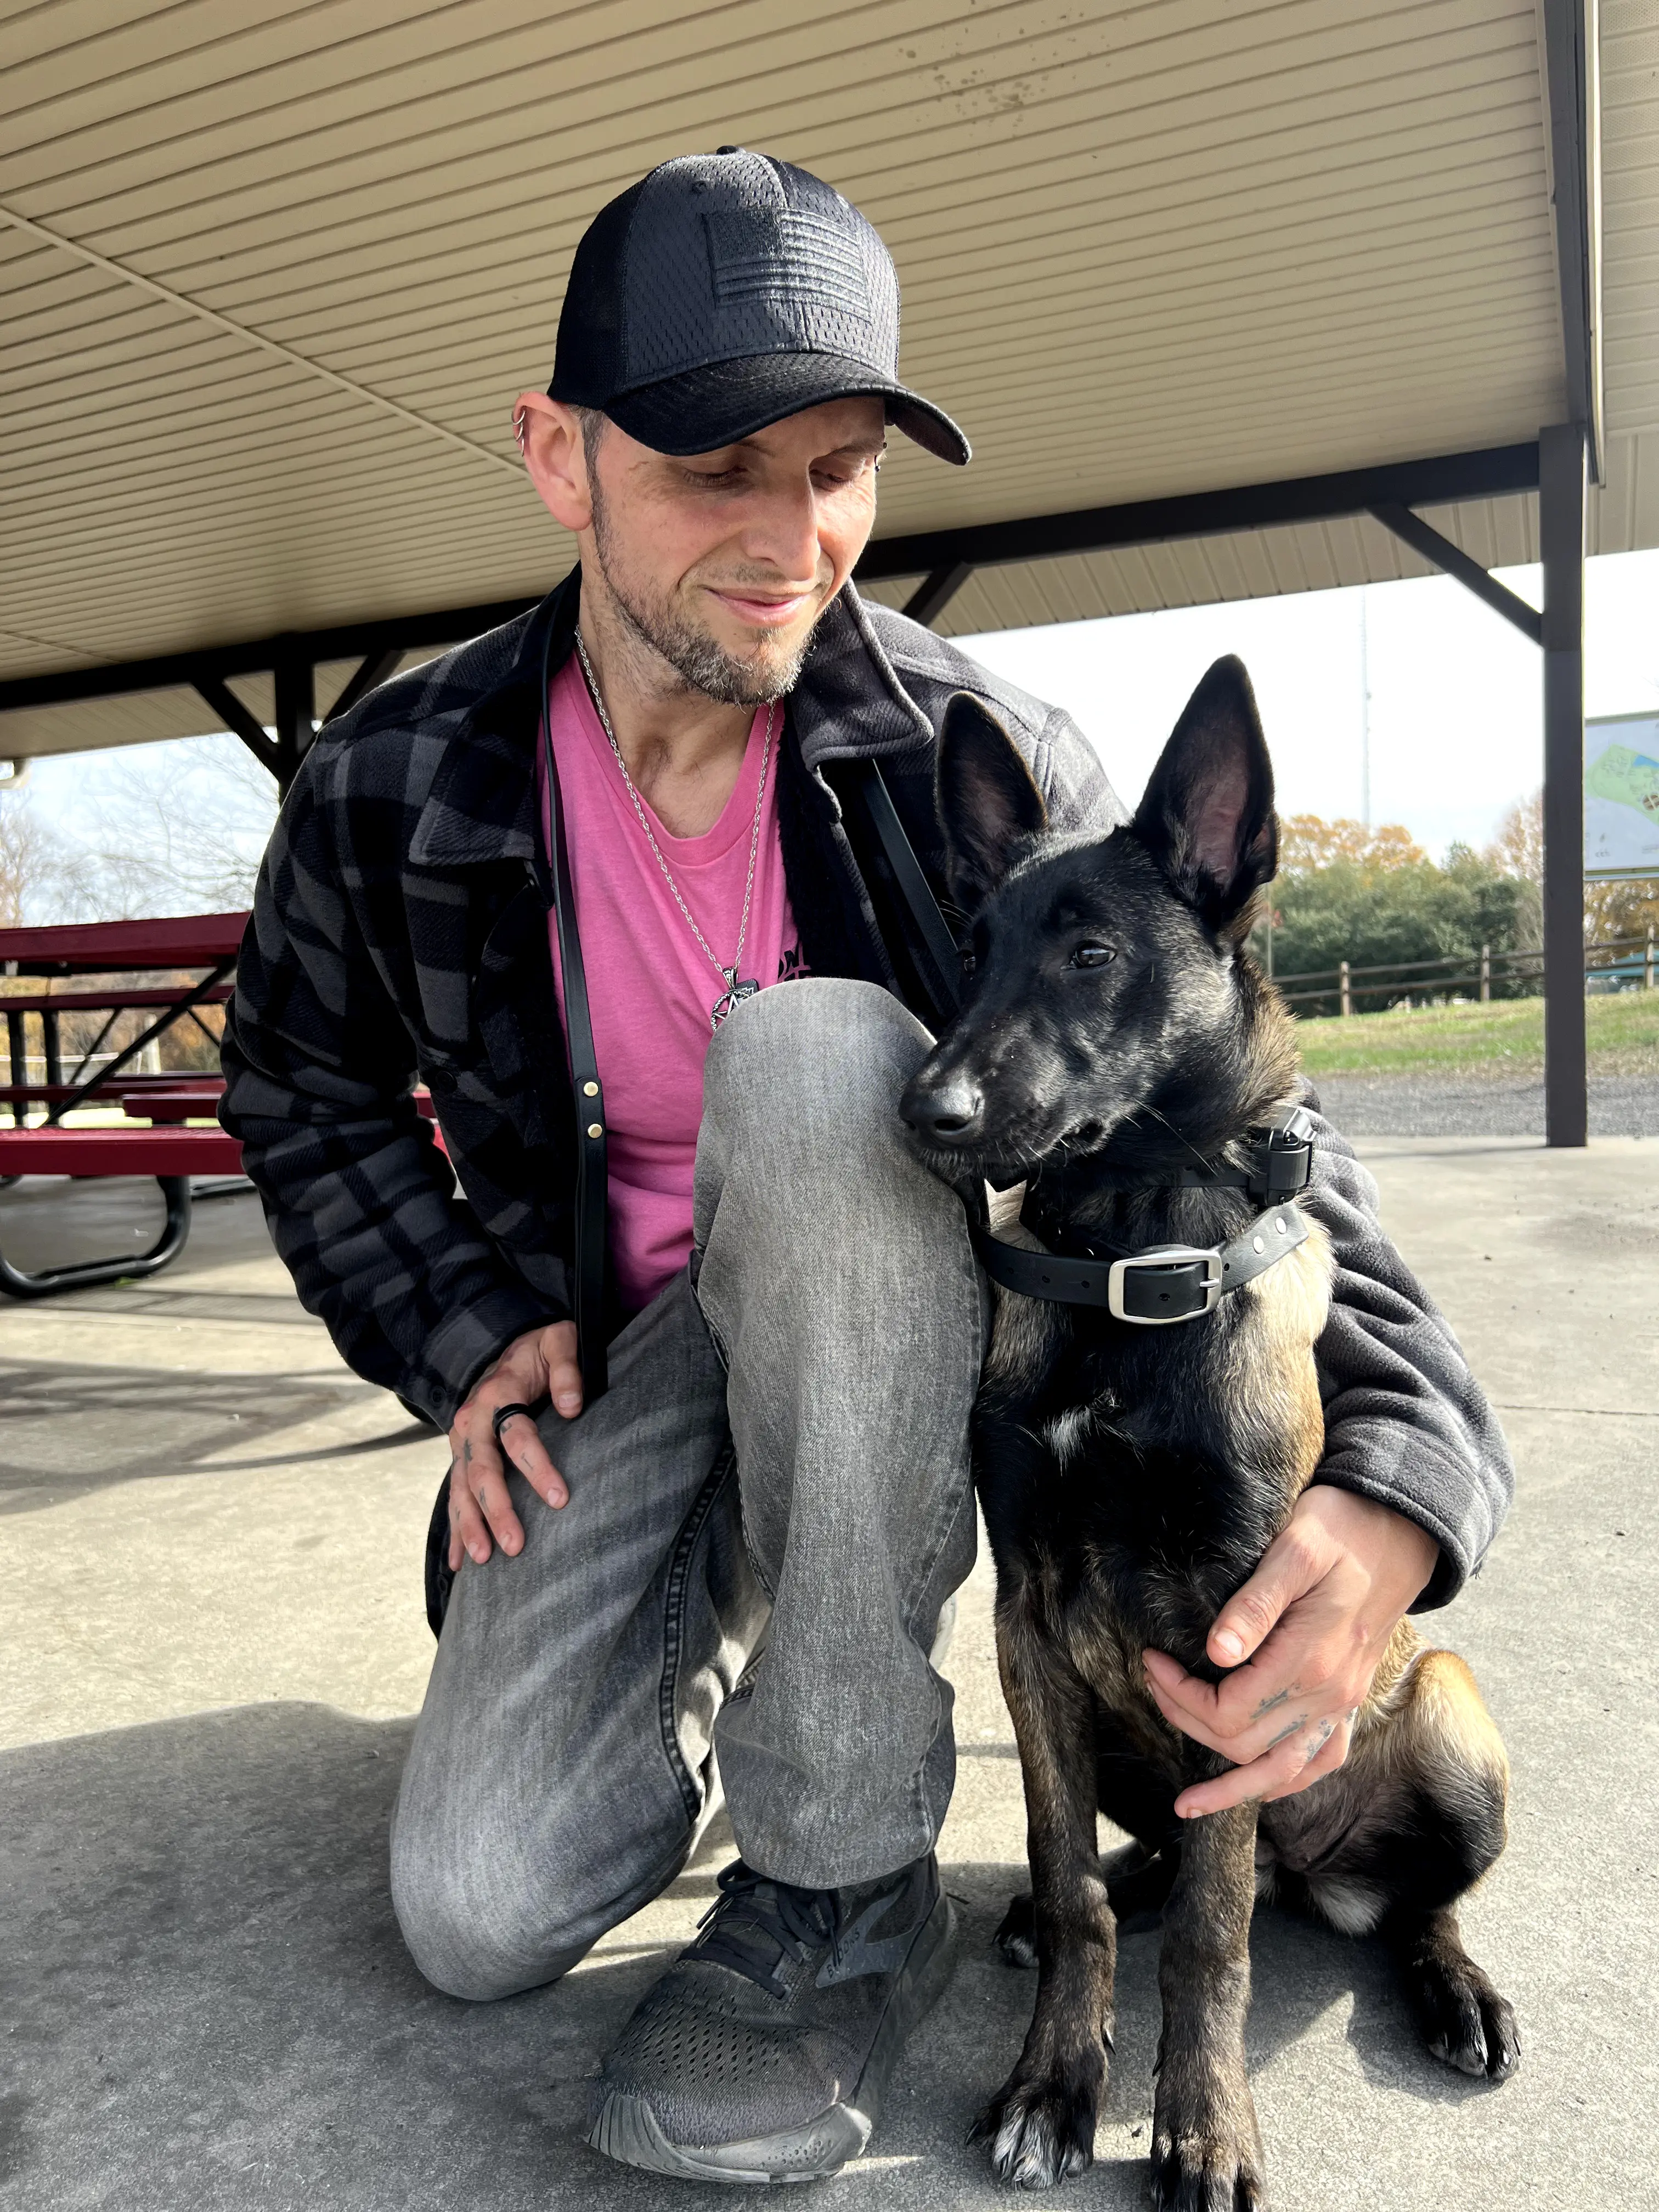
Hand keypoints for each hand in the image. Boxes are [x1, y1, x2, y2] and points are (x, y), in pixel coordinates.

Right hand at [446, 1320, 581, 1569]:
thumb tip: (573, 1405)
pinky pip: (455, 1495)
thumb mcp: (558, 1342)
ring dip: (470, 1525)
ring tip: (484, 1559)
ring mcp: (462, 1442)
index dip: (537, 1467)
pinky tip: (457, 1562)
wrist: (506, 1348)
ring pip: (462, 1489)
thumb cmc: (539, 1350)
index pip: (516, 1434)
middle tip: (515, 1544)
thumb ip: (567, 1369)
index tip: (560, 1498)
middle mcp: (472, 1422)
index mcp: (497, 1393)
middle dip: (497, 1509)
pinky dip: (455, 1528)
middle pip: (482, 1470)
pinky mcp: (462, 1457)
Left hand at [1141, 1485, 1437, 1819]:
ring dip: (1233, 1790)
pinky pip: (1321, 1762)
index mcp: (1310, 1659)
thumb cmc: (1341, 1530)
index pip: (1229, 1710)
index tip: (1152, 1661)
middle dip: (1188, 1722)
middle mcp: (1329, 1694)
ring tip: (1190, 1804)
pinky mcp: (1351, 1701)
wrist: (1398, 1532)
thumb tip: (1214, 1653)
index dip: (1180, 1694)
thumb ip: (1254, 1604)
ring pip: (1283, 1772)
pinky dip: (1286, 1782)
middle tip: (1154, 1687)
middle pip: (1244, 1743)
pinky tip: (1259, 1788)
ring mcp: (1343, 1703)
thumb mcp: (1293, 1549)